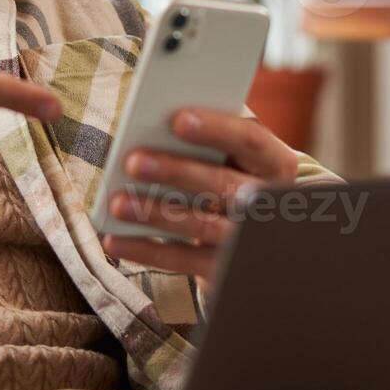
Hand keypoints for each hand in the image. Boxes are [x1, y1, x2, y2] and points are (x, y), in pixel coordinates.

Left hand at [100, 107, 298, 295]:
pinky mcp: (225, 270)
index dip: (217, 129)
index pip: (251, 139)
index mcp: (274, 163)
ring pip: (202, 226)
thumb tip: (158, 123)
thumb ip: (208, 138)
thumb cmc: (231, 177)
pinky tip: (115, 240)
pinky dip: (147, 251)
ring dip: (155, 213)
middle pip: (223, 185)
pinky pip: (183, 261)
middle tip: (133, 161)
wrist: (255, 239)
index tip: (178, 119)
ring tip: (117, 202)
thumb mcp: (233, 157)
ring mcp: (248, 241)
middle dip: (177, 171)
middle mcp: (266, 203)